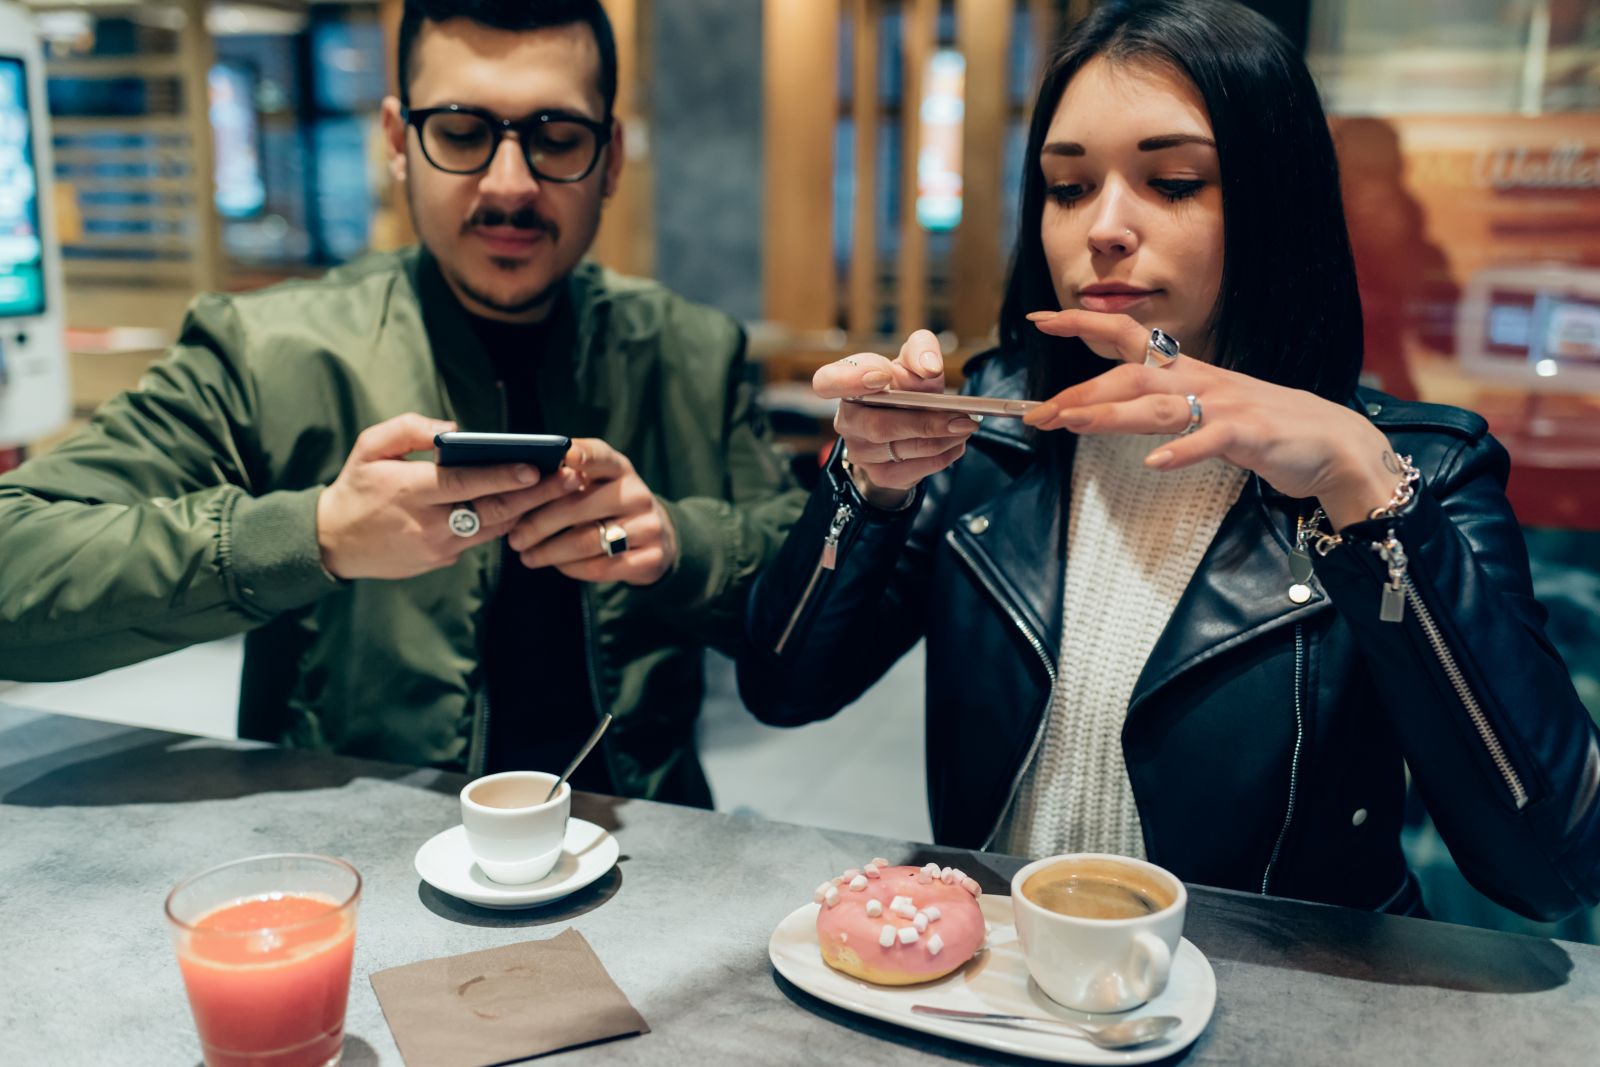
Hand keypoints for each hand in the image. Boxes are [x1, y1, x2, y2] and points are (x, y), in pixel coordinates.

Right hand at [316, 414, 577, 579]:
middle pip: (492, 509)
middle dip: (536, 495)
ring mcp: (437, 546)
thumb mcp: (370, 448)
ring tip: (560, 491)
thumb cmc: (355, 487)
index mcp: (410, 491)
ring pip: (493, 527)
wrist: (332, 542)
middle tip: (569, 480)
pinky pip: (479, 539)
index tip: (535, 468)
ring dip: (528, 509)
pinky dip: (503, 522)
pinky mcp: (441, 560)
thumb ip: (409, 430)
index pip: (465, 483)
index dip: (503, 477)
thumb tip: (454, 428)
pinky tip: (527, 506)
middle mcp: (428, 522)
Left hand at [507, 439, 677, 584]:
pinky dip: (571, 568)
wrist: (657, 535)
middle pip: (580, 507)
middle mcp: (637, 494)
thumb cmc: (609, 505)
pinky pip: (601, 567)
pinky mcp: (651, 558)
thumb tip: (519, 483)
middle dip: (540, 523)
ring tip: (527, 556)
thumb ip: (568, 478)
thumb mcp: (598, 483)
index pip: (601, 456)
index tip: (563, 456)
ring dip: (550, 551)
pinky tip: (556, 565)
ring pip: (587, 541)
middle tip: (515, 537)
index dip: (583, 455)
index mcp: (620, 469)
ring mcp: (648, 526)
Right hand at [813, 328, 978, 495]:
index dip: (851, 380)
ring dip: (941, 438)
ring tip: (966, 426)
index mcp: (844, 384)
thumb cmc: (904, 388)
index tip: (883, 377)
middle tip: (962, 417)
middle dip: (925, 421)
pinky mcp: (880, 475)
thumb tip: (929, 367)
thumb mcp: (912, 362)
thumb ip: (920, 351)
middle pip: (879, 425)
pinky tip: (956, 444)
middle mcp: (847, 420)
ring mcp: (860, 452)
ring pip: (901, 448)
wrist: (903, 429)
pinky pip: (913, 470)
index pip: (828, 382)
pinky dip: (942, 456)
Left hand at [1022, 310, 1398, 527]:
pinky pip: (1210, 439)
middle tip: (1040, 414)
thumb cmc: (1264, 428)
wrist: (1333, 444)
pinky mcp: (1251, 434)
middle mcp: (1201, 380)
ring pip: (1158, 405)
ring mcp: (1225, 405)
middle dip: (1081, 391)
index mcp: (1187, 370)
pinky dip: (1182, 450)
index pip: (1127, 336)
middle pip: (1131, 374)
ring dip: (1112, 413)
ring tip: (1072, 424)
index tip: (1039, 318)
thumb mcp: (1205, 407)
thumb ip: (1161, 401)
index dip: (1083, 322)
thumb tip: (1112, 399)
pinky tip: (1155, 462)